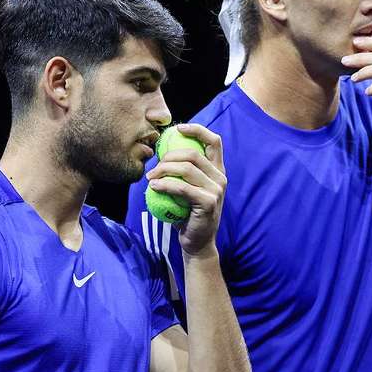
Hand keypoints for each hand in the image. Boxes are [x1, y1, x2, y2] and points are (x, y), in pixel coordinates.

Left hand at [145, 124, 225, 257]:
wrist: (197, 242)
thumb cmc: (188, 214)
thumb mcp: (189, 190)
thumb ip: (184, 173)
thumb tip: (162, 152)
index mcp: (218, 171)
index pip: (214, 141)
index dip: (197, 130)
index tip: (178, 129)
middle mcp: (221, 178)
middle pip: (193, 154)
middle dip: (169, 156)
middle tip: (154, 166)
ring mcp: (216, 190)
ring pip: (186, 169)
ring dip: (163, 170)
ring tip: (150, 178)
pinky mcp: (208, 202)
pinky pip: (181, 187)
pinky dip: (164, 184)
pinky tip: (153, 186)